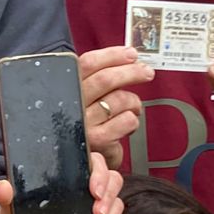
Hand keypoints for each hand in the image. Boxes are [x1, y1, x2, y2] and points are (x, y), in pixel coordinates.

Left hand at [0, 153, 122, 213]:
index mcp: (65, 171)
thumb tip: (2, 188)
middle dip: (107, 193)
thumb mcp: (8, 206)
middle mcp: (82, 182)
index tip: (92, 188)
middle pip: (110, 177)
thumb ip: (4, 196)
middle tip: (97, 211)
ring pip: (115, 196)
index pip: (91, 160)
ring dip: (110, 211)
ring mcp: (91, 200)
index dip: (98, 171)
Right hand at [78, 45, 153, 168]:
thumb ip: (100, 77)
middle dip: (131, 72)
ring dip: (134, 102)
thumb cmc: (89, 123)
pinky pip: (127, 120)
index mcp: (66, 87)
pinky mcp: (97, 140)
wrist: (86, 160)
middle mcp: (71, 104)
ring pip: (119, 99)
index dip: (112, 55)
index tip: (131, 53)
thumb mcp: (86, 96)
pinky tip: (126, 125)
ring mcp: (83, 123)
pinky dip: (133, 120)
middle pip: (105, 79)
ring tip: (133, 108)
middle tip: (146, 72)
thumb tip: (131, 58)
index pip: (87, 63)